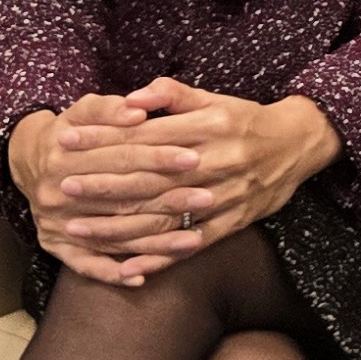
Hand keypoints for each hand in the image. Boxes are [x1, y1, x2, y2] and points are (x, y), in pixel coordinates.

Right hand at [9, 94, 192, 286]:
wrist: (27, 161)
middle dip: (167, 199)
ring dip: (154, 242)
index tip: (193, 158)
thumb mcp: (83, 110)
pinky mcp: (56, 247)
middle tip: (207, 198)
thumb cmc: (69, 131)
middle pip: (122, 198)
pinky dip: (113, 274)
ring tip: (194, 239)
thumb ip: (110, 108)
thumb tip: (137, 112)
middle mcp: (59, 193)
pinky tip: (143, 277)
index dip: (158, 156)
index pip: (121, 156)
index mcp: (67, 155)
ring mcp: (57, 224)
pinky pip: (87, 265)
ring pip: (112, 236)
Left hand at [69, 79, 341, 265]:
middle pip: (148, 178)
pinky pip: (193, 244)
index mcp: (206, 126)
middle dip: (102, 185)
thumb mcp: (211, 97)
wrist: (297, 144)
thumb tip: (131, 99)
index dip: (102, 139)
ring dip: (119, 227)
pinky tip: (128, 265)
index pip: (143, 135)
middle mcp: (213, 162)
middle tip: (63, 188)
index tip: (67, 141)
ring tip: (79, 230)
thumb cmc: (244, 118)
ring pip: (165, 216)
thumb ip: (170, 94)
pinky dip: (161, 256)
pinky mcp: (233, 222)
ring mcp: (223, 196)